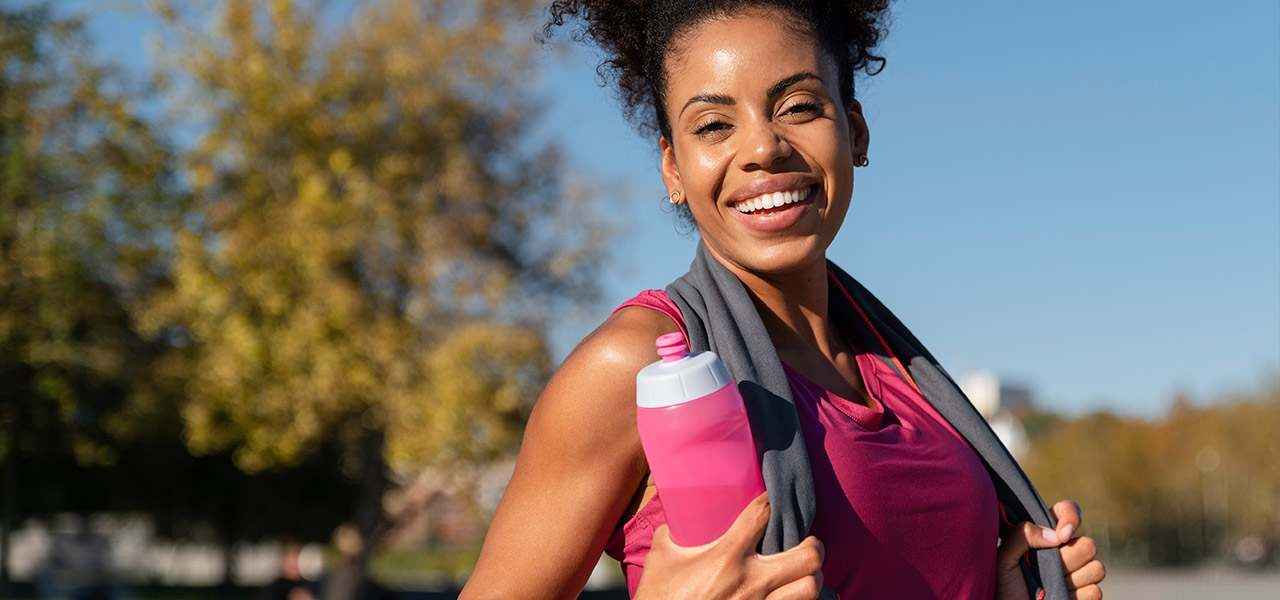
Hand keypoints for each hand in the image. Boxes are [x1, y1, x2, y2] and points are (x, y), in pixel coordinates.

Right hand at [634, 493, 824, 599]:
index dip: (772, 500)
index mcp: (725, 558)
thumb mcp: (661, 558)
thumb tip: (682, 515)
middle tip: (804, 540)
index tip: (772, 498)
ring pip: (811, 587)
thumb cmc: (659, 597)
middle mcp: (750, 582)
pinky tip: (792, 592)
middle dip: (813, 544)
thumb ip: (674, 532)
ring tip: (802, 569)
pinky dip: (800, 599)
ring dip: (811, 575)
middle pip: (808, 556)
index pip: (763, 515)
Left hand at [995, 500, 1105, 599]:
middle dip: (1067, 559)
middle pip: (1089, 544)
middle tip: (1045, 570)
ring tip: (1049, 586)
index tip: (1062, 535)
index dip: (1071, 518)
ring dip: (1072, 580)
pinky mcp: (1084, 595)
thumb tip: (1056, 535)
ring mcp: (1077, 574)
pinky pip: (1095, 592)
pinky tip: (1058, 597)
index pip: (1068, 512)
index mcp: (1045, 535)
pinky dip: (1076, 597)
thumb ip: (1022, 535)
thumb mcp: (1003, 556)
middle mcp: (1065, 551)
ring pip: (1096, 568)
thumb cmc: (1002, 584)